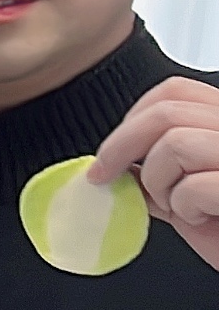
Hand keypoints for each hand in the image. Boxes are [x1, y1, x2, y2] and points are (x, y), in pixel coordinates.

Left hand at [90, 75, 218, 271]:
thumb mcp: (192, 195)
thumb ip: (162, 174)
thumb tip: (118, 166)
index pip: (175, 92)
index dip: (132, 120)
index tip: (108, 154)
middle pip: (166, 112)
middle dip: (120, 148)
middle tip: (104, 177)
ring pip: (174, 144)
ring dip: (160, 184)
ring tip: (181, 206)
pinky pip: (194, 185)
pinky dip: (184, 208)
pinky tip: (204, 218)